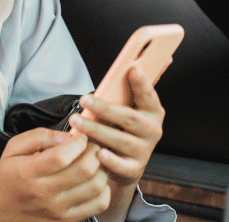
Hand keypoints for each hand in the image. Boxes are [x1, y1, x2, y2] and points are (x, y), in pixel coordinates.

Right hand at [0, 128, 109, 221]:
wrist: (1, 207)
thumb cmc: (10, 173)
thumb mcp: (14, 147)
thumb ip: (39, 136)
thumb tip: (67, 137)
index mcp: (28, 172)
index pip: (61, 156)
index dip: (78, 142)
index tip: (79, 137)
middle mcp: (43, 193)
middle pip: (84, 170)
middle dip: (94, 152)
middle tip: (91, 147)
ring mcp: (57, 209)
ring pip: (96, 186)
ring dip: (102, 169)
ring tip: (94, 162)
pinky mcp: (67, 219)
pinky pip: (99, 204)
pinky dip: (104, 189)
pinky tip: (94, 180)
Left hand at [71, 65, 163, 186]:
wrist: (125, 164)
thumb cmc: (123, 128)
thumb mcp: (128, 108)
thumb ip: (133, 88)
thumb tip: (153, 60)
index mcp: (152, 112)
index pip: (149, 95)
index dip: (142, 83)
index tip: (132, 69)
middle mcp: (152, 130)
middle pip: (128, 117)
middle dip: (105, 108)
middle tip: (84, 99)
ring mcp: (143, 150)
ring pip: (120, 140)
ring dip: (97, 130)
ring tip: (76, 122)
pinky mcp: (133, 168)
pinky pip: (122, 165)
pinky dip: (110, 160)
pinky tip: (97, 153)